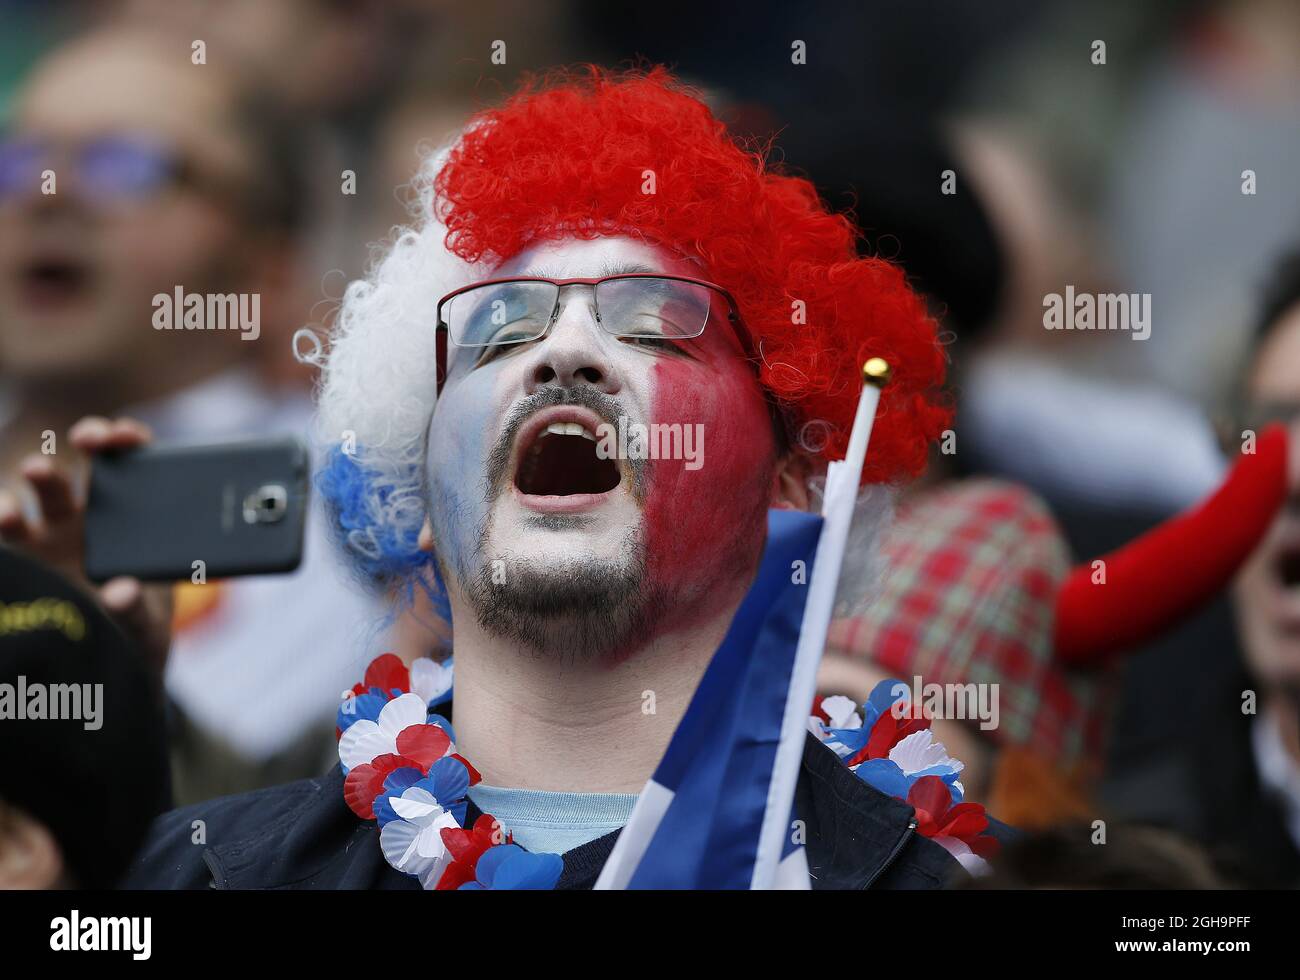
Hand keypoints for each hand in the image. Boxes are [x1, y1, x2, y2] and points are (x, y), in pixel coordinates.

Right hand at [0, 416, 172, 670]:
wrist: (105, 663)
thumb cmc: (135, 631)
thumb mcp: (145, 623)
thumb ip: (138, 609)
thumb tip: (121, 592)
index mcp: (127, 519)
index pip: (130, 463)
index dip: (126, 438)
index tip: (125, 436)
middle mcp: (85, 517)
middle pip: (84, 467)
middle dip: (85, 442)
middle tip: (87, 439)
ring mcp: (48, 536)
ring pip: (35, 495)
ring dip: (30, 482)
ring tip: (28, 484)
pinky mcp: (21, 559)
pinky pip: (3, 534)